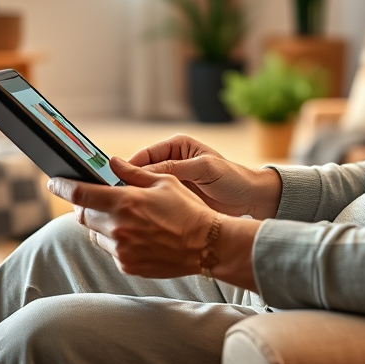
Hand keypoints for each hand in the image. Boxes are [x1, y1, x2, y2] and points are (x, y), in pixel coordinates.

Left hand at [48, 158, 260, 288]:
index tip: (54, 182)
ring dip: (101, 225)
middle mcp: (118, 227)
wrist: (206, 245)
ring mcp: (121, 250)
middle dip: (85, 206)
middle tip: (96, 200)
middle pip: (83, 216)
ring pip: (95, 234)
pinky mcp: (127, 265)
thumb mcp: (164, 182)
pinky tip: (136, 236)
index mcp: (125, 202)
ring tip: (125, 219)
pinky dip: (116, 241)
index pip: (80, 194)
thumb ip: (133, 173)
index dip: (62, 187)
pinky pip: (110, 250)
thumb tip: (111, 162)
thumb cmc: (187, 209)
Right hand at [128, 135, 281, 219]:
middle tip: (115, 198)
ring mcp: (172, 181)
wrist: (250, 199)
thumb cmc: (231, 178)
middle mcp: (171, 161)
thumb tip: (142, 170)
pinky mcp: (175, 198)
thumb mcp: (203, 169)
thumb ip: (174, 168)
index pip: (144, 155)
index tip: (114, 180)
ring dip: (137, 198)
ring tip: (125, 210)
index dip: (128, 167)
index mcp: (177, 146)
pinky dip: (147, 208)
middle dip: (129, 184)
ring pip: (146, 189)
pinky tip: (140, 217)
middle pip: (141, 172)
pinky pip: (155, 202)